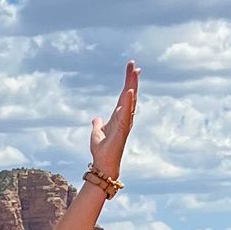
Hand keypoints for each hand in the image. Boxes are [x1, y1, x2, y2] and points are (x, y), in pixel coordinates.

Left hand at [89, 61, 139, 181]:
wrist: (103, 164)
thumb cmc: (102, 151)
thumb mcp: (96, 133)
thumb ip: (97, 124)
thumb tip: (96, 118)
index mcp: (118, 116)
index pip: (124, 95)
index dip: (128, 82)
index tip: (131, 68)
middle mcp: (124, 118)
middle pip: (130, 95)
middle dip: (132, 80)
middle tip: (134, 65)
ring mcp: (125, 123)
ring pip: (130, 101)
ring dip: (132, 86)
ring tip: (135, 73)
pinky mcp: (122, 130)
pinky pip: (126, 113)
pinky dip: (128, 102)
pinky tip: (129, 91)